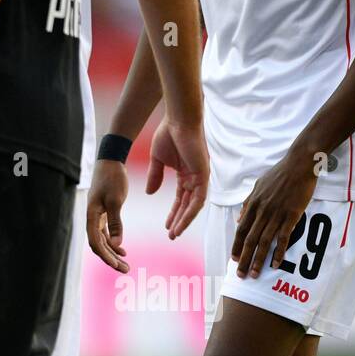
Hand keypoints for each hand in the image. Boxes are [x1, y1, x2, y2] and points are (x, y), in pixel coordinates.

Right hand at [87, 159, 130, 272]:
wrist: (110, 161)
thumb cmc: (112, 178)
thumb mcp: (116, 201)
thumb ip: (116, 223)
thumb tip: (116, 245)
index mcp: (91, 217)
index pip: (96, 243)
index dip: (106, 256)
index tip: (118, 265)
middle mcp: (91, 220)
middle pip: (99, 246)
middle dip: (111, 259)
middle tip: (125, 270)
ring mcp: (96, 217)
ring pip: (102, 241)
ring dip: (113, 253)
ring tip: (125, 264)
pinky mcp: (102, 214)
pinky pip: (106, 234)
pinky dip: (114, 242)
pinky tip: (122, 249)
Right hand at [146, 117, 208, 238]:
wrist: (177, 119)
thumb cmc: (168, 133)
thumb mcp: (157, 160)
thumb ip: (155, 177)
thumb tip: (151, 193)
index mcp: (186, 173)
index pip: (181, 198)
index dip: (174, 213)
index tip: (166, 226)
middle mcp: (195, 176)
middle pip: (188, 204)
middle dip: (179, 220)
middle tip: (171, 235)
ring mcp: (201, 176)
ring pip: (194, 205)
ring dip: (184, 221)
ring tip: (174, 234)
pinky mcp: (204, 174)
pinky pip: (198, 199)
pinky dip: (190, 212)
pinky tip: (181, 223)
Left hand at [231, 149, 319, 278]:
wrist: (299, 164)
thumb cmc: (279, 174)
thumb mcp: (257, 187)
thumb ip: (248, 204)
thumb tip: (239, 219)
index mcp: (253, 206)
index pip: (241, 231)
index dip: (237, 247)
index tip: (234, 260)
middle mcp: (262, 212)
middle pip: (250, 241)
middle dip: (244, 260)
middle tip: (241, 275)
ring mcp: (277, 214)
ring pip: (264, 242)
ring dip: (258, 260)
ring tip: (255, 274)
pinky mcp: (292, 215)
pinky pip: (283, 237)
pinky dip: (279, 252)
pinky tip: (276, 263)